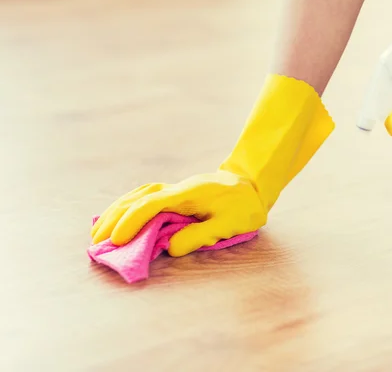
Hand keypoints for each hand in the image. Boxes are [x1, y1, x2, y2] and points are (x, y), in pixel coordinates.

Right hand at [91, 74, 333, 256]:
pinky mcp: (177, 193)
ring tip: (99, 230)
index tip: (117, 240)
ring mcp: (175, 189)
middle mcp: (177, 188)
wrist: (253, 184)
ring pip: (138, 195)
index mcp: (187, 194)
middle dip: (115, 218)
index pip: (151, 205)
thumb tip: (170, 248)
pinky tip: (119, 215)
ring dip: (117, 211)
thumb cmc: (244, 206)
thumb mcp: (228, 223)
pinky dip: (128, 205)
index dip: (131, 222)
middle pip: (137, 198)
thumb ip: (199, 234)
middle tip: (97, 241)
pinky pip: (145, 196)